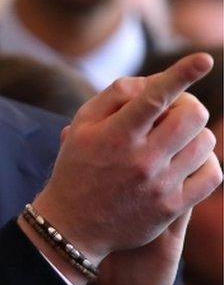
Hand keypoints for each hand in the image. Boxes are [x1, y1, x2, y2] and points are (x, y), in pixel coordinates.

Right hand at [33, 53, 220, 263]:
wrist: (73, 226)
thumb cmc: (77, 168)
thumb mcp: (80, 127)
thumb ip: (112, 97)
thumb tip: (150, 82)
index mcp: (116, 136)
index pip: (154, 97)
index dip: (181, 74)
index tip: (203, 59)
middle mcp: (141, 159)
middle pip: (192, 116)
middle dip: (188, 106)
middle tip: (175, 112)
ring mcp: (160, 185)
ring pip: (205, 143)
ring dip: (195, 134)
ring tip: (176, 140)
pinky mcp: (172, 207)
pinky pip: (212, 175)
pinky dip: (206, 162)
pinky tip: (188, 161)